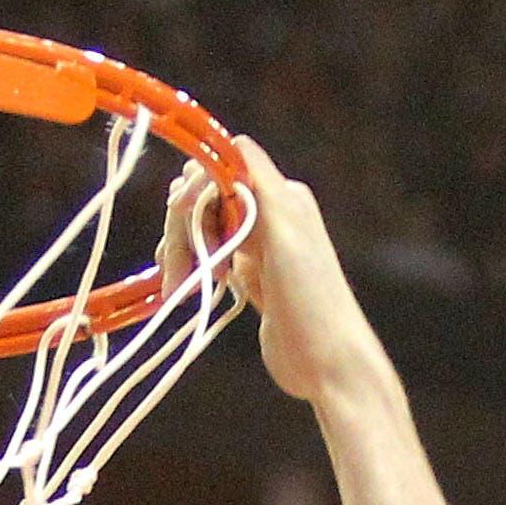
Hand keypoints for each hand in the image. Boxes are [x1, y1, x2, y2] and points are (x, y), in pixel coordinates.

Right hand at [170, 137, 389, 410]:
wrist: (329, 361)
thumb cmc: (311, 298)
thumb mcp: (285, 231)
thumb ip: (259, 184)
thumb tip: (230, 143)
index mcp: (283, 197)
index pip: (226, 166)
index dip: (197, 184)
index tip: (177, 212)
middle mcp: (272, 215)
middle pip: (210, 199)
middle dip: (184, 228)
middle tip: (177, 274)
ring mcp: (261, 248)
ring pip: (207, 230)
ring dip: (185, 252)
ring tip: (180, 289)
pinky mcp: (253, 279)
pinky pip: (213, 258)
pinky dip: (195, 268)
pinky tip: (188, 288)